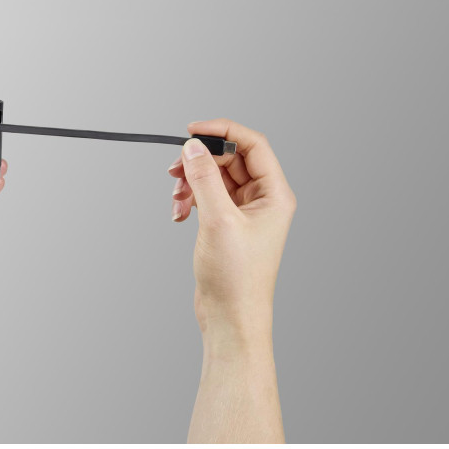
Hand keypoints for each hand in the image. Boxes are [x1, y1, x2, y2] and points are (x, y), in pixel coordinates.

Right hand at [169, 119, 295, 343]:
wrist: (230, 318)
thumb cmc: (236, 278)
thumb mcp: (218, 221)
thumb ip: (204, 180)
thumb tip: (192, 148)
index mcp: (274, 195)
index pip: (252, 145)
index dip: (223, 132)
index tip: (192, 131)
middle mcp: (262, 200)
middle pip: (230, 159)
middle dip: (200, 162)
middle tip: (174, 171)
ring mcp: (244, 213)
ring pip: (215, 178)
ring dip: (191, 182)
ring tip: (176, 198)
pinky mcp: (226, 224)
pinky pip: (207, 197)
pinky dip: (190, 199)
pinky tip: (178, 214)